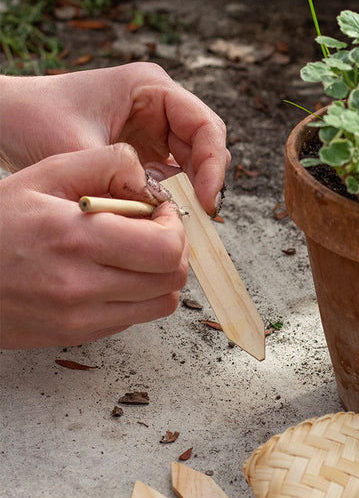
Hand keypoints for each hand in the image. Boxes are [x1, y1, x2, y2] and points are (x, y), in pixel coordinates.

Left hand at [0, 63, 229, 214]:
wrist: (6, 119)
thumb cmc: (35, 119)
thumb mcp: (78, 149)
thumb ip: (120, 179)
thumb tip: (159, 212)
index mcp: (150, 87)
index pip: (204, 126)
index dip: (213, 164)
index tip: (206, 200)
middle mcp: (158, 105)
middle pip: (205, 145)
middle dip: (205, 181)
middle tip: (199, 218)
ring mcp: (152, 127)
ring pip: (192, 163)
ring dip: (190, 191)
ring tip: (182, 221)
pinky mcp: (144, 149)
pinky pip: (171, 174)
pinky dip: (171, 196)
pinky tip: (163, 217)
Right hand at [0, 143, 188, 348]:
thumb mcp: (43, 174)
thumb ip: (103, 162)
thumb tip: (150, 175)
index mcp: (76, 238)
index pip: (165, 248)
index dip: (175, 227)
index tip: (160, 213)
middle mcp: (81, 285)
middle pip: (172, 279)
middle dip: (174, 250)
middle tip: (153, 232)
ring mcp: (79, 317)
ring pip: (161, 304)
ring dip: (160, 277)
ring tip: (135, 254)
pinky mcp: (76, 334)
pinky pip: (134, 318)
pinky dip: (137, 296)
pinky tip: (112, 273)